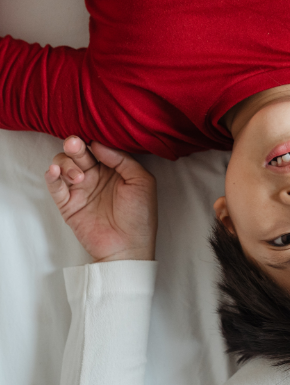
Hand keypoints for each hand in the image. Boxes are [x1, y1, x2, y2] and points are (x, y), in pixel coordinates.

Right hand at [45, 137, 156, 261]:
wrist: (128, 246)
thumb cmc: (140, 215)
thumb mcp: (142, 181)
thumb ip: (123, 160)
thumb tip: (99, 144)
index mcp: (115, 168)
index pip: (99, 147)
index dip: (94, 140)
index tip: (93, 138)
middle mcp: (96, 175)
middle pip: (79, 152)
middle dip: (75, 146)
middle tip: (75, 144)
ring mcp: (80, 189)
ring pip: (64, 164)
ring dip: (67, 164)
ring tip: (79, 177)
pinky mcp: (68, 203)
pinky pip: (54, 186)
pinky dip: (51, 176)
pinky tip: (54, 171)